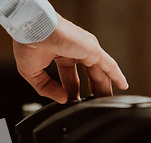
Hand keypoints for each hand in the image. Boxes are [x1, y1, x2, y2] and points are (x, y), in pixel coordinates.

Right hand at [13, 14, 128, 102]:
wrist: (31, 30)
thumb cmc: (28, 43)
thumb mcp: (33, 73)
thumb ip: (47, 88)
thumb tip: (61, 99)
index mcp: (60, 54)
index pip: (70, 77)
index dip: (72, 92)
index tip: (73, 104)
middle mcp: (74, 51)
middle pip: (89, 76)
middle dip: (93, 91)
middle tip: (97, 105)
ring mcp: (85, 49)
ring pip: (100, 72)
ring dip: (105, 88)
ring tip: (109, 102)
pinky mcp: (92, 49)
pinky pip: (109, 64)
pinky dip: (117, 74)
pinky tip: (123, 85)